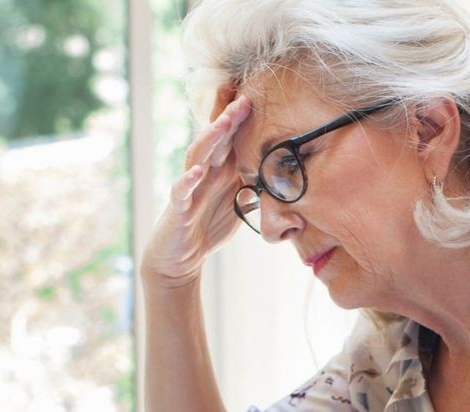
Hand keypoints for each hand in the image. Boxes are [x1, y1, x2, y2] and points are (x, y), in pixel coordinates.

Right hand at [142, 87, 251, 287]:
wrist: (179, 259)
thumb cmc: (208, 227)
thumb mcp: (240, 203)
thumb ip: (257, 186)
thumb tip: (291, 177)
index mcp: (219, 170)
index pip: (229, 138)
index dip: (240, 117)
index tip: (256, 93)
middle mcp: (203, 173)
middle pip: (216, 139)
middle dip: (228, 118)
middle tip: (244, 98)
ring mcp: (189, 188)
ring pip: (197, 156)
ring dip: (210, 138)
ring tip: (222, 122)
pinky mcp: (178, 208)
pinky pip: (181, 191)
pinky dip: (187, 180)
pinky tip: (197, 171)